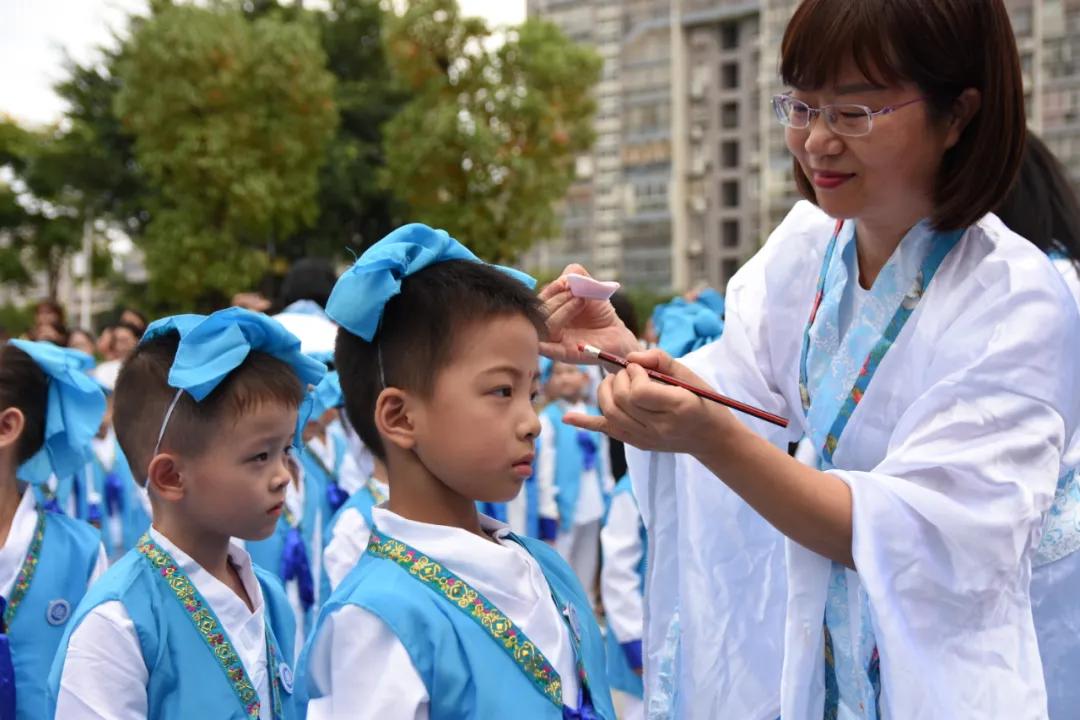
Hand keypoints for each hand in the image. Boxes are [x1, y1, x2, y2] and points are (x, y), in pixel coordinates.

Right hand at [539, 264, 637, 362]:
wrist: (615, 332)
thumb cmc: (599, 311)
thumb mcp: (588, 286)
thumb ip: (575, 274)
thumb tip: (564, 280)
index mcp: (550, 309)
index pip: (540, 300)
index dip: (552, 289)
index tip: (566, 283)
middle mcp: (550, 324)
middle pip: (541, 313)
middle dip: (558, 299)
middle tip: (576, 293)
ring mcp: (556, 340)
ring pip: (547, 327)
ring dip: (563, 311)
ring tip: (580, 301)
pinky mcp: (566, 354)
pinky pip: (550, 352)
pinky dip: (544, 347)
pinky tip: (541, 344)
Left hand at [564, 349, 742, 454]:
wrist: (710, 436)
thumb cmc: (702, 399)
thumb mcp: (689, 374)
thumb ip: (659, 360)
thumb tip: (628, 356)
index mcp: (678, 407)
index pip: (639, 391)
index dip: (634, 374)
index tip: (641, 367)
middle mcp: (659, 428)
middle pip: (621, 402)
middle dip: (618, 379)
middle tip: (628, 371)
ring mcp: (646, 439)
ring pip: (610, 414)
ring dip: (606, 391)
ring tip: (617, 381)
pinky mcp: (636, 443)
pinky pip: (607, 431)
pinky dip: (585, 423)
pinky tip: (568, 417)